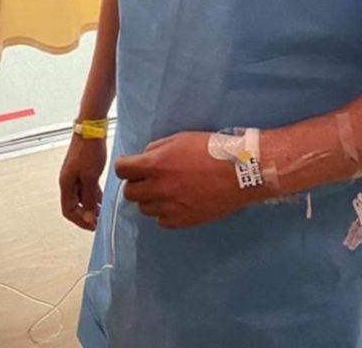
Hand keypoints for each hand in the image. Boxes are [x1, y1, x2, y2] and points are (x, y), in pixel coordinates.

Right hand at [59, 135, 106, 230]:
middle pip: (73, 205)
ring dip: (90, 205)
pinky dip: (92, 195)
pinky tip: (102, 198)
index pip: (68, 210)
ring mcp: (74, 174)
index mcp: (66, 184)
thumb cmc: (89, 150)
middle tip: (98, 221)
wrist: (91, 129)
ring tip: (102, 212)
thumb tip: (88, 217)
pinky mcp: (82, 168)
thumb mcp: (90, 178)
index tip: (93, 226)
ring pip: (80, 196)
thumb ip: (89, 199)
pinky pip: (85, 187)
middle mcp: (68, 180)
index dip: (80, 221)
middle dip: (85, 215)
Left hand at [116, 131, 252, 228]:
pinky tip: (179, 202)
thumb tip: (143, 159)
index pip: (121, 170)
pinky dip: (166, 212)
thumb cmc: (211, 149)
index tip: (132, 166)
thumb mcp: (180, 138)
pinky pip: (162, 221)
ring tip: (169, 190)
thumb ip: (156, 149)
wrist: (240, 172)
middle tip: (151, 179)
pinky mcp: (182, 222)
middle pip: (129, 193)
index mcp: (155, 165)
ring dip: (152, 199)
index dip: (125, 167)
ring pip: (145, 209)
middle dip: (137, 184)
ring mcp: (169, 208)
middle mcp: (158, 188)